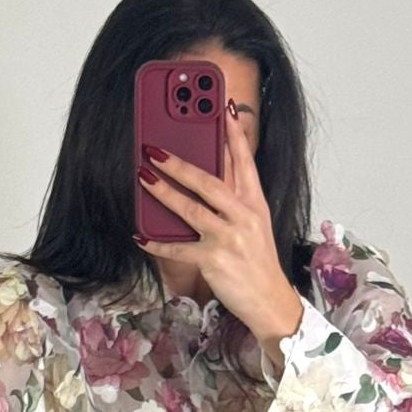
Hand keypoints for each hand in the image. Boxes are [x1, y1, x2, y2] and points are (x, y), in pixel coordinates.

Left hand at [134, 104, 303, 345]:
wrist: (270, 301)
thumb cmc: (258, 263)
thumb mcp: (256, 225)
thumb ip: (236, 198)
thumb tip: (210, 174)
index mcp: (255, 204)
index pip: (245, 162)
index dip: (234, 135)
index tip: (223, 109)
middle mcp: (244, 217)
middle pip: (209, 182)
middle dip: (180, 163)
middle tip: (155, 149)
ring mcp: (229, 238)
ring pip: (191, 209)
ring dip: (164, 192)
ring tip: (143, 177)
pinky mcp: (214, 260)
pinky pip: (179, 248)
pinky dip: (157, 243)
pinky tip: (141, 236)